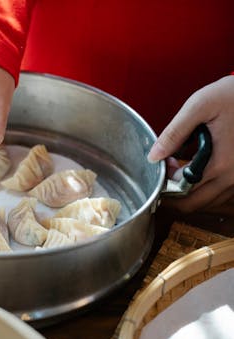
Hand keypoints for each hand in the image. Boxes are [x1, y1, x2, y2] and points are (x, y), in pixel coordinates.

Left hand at [148, 75, 233, 212]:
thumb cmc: (233, 95)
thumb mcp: (199, 107)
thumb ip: (174, 133)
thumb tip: (153, 156)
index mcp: (221, 163)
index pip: (182, 188)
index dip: (166, 179)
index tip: (163, 163)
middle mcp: (233, 176)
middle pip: (195, 204)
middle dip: (173, 195)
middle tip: (164, 177)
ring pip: (210, 201)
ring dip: (190, 193)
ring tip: (179, 172)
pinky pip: (222, 193)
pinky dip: (206, 189)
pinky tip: (197, 172)